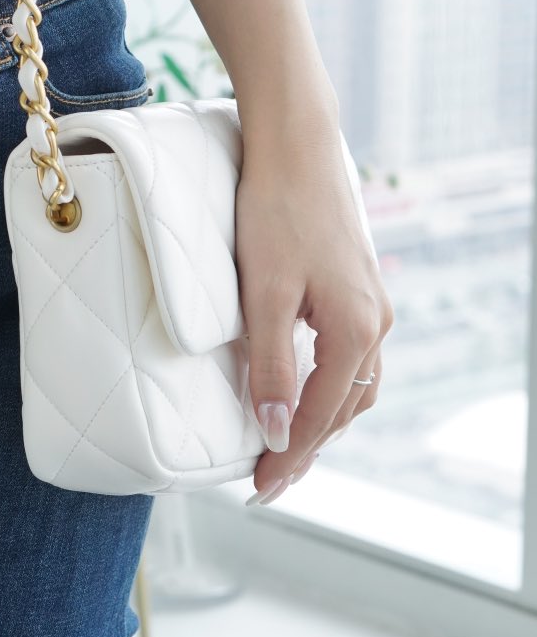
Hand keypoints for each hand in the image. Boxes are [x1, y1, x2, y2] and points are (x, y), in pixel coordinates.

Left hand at [234, 120, 393, 505]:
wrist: (297, 146)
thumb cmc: (275, 212)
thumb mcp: (263, 294)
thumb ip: (269, 365)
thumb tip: (272, 432)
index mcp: (356, 332)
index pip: (318, 417)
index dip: (288, 457)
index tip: (260, 490)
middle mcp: (375, 325)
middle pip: (343, 409)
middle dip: (306, 447)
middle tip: (268, 481)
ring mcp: (372, 305)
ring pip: (353, 385)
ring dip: (321, 420)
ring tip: (284, 448)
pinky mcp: (358, 288)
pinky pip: (351, 357)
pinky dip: (329, 386)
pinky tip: (305, 389)